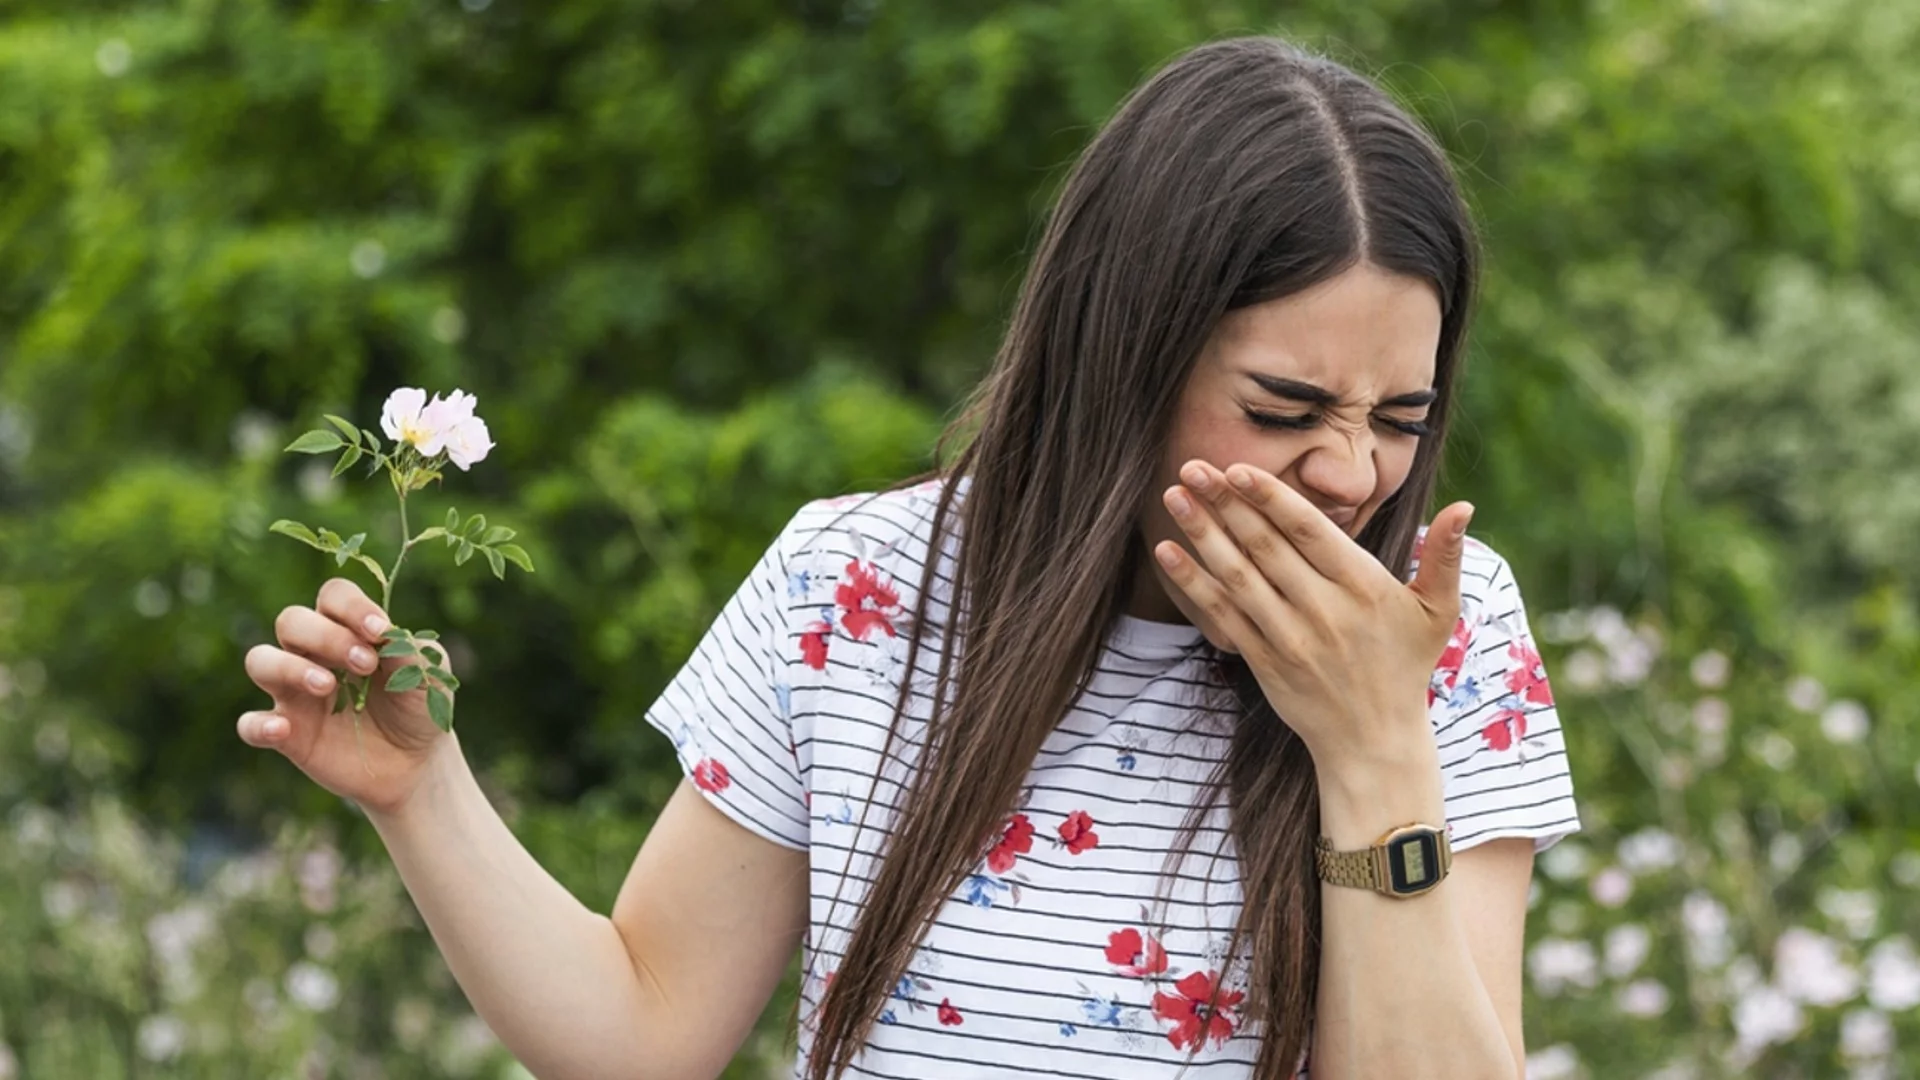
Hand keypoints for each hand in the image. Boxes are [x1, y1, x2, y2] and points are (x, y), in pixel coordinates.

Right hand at [238, 577, 455, 815]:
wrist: (416, 763)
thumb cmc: (418, 707)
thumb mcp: (429, 677)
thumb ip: (410, 651)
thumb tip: (387, 636)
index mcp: (349, 631)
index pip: (333, 596)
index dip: (352, 607)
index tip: (380, 632)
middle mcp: (314, 655)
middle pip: (292, 620)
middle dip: (326, 636)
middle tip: (365, 664)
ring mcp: (295, 693)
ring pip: (260, 660)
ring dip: (289, 666)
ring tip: (327, 686)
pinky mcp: (287, 734)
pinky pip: (250, 724)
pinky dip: (259, 724)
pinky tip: (283, 728)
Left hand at [1155, 460, 1470, 768]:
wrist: (1375, 741)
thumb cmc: (1405, 666)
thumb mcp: (1437, 612)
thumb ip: (1446, 557)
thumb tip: (1465, 506)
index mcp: (1363, 587)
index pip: (1309, 530)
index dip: (1270, 497)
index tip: (1238, 467)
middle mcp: (1323, 610)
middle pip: (1265, 547)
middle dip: (1225, 503)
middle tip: (1191, 465)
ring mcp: (1290, 637)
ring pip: (1238, 577)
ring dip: (1202, 534)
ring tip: (1173, 497)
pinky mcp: (1265, 661)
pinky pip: (1223, 616)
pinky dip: (1194, 584)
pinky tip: (1168, 553)